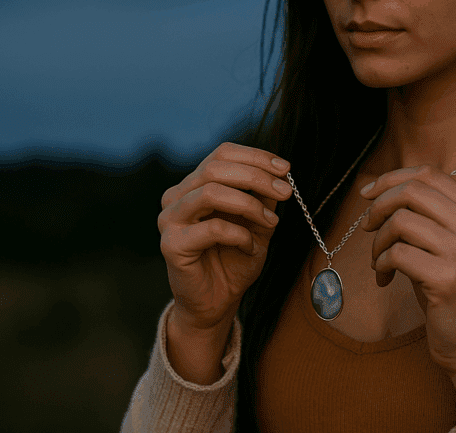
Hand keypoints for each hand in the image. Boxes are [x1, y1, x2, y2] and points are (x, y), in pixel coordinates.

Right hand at [157, 143, 290, 331]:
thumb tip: (280, 173)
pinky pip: (212, 228)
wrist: (218, 302)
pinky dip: (239, 234)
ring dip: (249, 204)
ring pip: (210, 192)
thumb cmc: (235, 259)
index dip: (255, 157)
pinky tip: (250, 246)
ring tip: (271, 221)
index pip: (222, 154)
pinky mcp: (171, 244)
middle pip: (215, 168)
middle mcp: (177, 196)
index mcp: (194, 184)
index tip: (286, 169)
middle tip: (286, 192)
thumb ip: (263, 197)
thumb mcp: (257, 222)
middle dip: (256, 177)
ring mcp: (170, 219)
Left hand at [360, 164, 455, 375]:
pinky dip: (380, 264)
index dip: (392, 178)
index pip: (430, 175)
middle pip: (413, 191)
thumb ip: (427, 215)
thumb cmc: (451, 289)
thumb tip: (378, 191)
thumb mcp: (446, 244)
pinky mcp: (447, 279)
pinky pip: (396, 254)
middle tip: (367, 227)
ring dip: (378, 241)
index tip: (367, 193)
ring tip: (378, 261)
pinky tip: (384, 278)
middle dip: (379, 206)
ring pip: (400, 221)